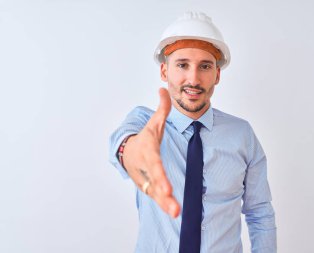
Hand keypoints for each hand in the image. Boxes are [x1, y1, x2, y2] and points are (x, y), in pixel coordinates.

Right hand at [122, 88, 179, 217]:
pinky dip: (165, 205)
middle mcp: (146, 168)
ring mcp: (146, 179)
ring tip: (176, 213)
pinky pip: (158, 197)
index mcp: (148, 153)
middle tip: (172, 204)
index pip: (154, 163)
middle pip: (154, 182)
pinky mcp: (149, 186)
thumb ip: (162, 109)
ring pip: (156, 193)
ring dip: (165, 204)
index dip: (159, 174)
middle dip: (162, 194)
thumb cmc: (144, 139)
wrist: (127, 152)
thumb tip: (163, 89)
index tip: (166, 185)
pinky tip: (175, 213)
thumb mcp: (153, 123)